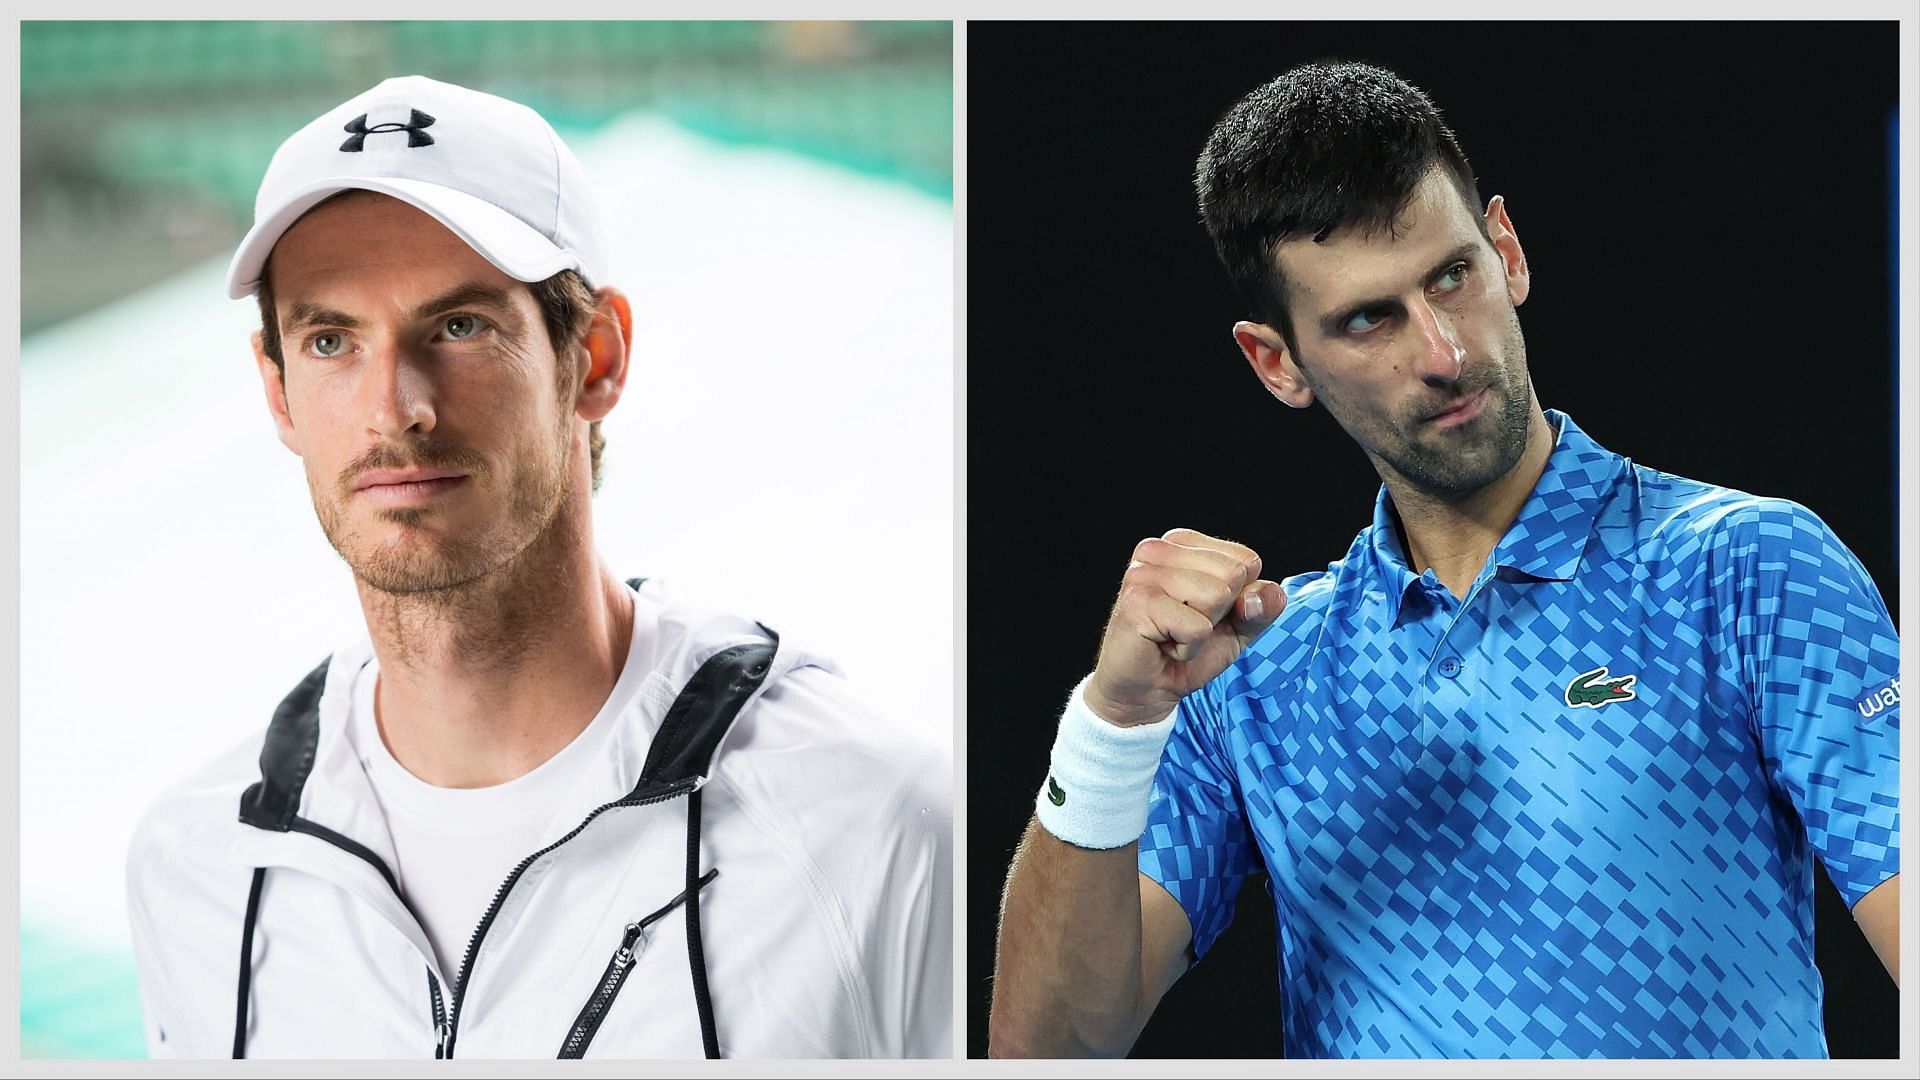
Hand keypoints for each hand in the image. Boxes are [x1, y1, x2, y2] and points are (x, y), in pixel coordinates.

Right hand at [1084, 529, 1284, 726]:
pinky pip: (1198, 628)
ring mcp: (1144, 573)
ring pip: (1217, 597)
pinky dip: (1188, 649)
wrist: (1144, 689)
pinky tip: (1163, 645)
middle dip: (1218, 613)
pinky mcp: (1138, 602)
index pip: (1247, 560)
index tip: (1201, 613)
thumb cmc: (1184, 650)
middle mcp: (1158, 549)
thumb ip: (1262, 606)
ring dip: (1202, 632)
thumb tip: (1265, 594)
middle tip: (1184, 626)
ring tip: (1173, 634)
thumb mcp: (1237, 626)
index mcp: (1182, 543)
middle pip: (1233, 574)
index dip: (1236, 599)